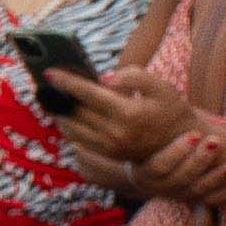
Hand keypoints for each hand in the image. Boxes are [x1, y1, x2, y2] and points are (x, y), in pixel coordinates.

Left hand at [44, 64, 197, 172]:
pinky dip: (68, 125)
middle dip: (57, 96)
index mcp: (130, 113)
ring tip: (50, 96)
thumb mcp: (162, 86)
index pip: (89, 94)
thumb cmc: (170, 109)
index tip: (49, 72)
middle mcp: (117, 133)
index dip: (67, 82)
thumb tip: (103, 78)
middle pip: (76, 111)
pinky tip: (64, 113)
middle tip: (44, 82)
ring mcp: (110, 146)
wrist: (181, 141)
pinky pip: (78, 139)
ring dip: (59, 111)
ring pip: (72, 127)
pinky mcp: (108, 154)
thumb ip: (134, 76)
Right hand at [136, 123, 225, 208]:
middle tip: (216, 141)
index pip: (160, 164)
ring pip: (198, 191)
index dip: (177, 151)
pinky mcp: (193, 201)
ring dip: (218, 178)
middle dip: (200, 160)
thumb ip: (172, 119)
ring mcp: (177, 195)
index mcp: (145, 170)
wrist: (151, 169)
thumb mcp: (155, 131)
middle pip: (181, 177)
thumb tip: (197, 112)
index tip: (196, 133)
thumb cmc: (156, 142)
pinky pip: (212, 201)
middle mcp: (159, 186)